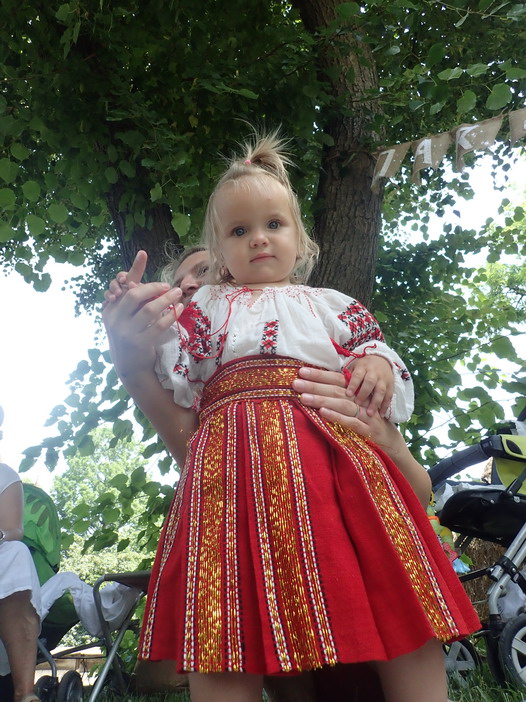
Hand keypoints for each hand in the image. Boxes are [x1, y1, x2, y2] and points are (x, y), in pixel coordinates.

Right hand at [102, 253, 184, 381]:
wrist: (130, 367)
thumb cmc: (130, 336)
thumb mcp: (125, 317)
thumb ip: (133, 298)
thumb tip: (142, 279)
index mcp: (110, 310)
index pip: (121, 284)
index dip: (134, 269)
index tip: (144, 253)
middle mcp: (116, 320)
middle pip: (134, 295)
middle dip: (153, 287)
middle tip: (167, 285)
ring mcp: (127, 332)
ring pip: (149, 310)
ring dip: (166, 299)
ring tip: (178, 293)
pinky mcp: (141, 343)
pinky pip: (159, 325)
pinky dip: (171, 315)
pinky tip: (180, 308)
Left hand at [292, 367, 430, 507]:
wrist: (393, 444)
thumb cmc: (368, 424)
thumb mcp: (354, 409)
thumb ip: (339, 399)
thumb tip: (313, 391)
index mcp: (357, 393)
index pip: (336, 379)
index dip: (319, 374)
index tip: (300, 370)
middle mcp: (362, 401)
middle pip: (336, 389)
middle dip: (315, 385)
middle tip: (295, 383)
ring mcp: (366, 415)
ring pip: (343, 403)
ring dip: (322, 399)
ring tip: (303, 397)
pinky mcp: (369, 431)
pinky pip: (352, 422)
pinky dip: (338, 417)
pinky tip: (323, 413)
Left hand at [345, 354, 393, 416]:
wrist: (382, 360)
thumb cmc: (363, 367)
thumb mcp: (354, 368)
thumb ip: (347, 377)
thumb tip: (334, 387)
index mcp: (362, 367)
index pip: (358, 375)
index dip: (353, 384)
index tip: (348, 394)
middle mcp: (374, 372)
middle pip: (370, 382)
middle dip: (364, 393)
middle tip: (358, 403)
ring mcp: (383, 379)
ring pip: (380, 390)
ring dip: (375, 402)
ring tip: (369, 413)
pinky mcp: (391, 386)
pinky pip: (389, 396)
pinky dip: (385, 405)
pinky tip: (381, 415)